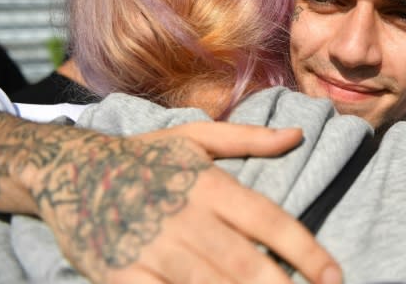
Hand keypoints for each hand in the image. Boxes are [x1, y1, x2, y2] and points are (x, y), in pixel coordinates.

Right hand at [27, 122, 341, 283]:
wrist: (72, 173)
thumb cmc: (144, 155)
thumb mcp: (195, 136)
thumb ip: (249, 139)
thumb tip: (298, 135)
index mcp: (209, 185)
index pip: (269, 221)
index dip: (306, 251)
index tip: (333, 276)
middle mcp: (186, 219)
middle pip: (245, 263)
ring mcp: (152, 251)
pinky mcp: (122, 277)